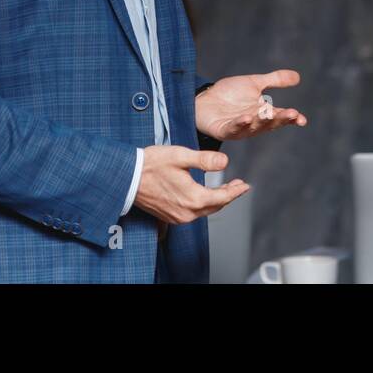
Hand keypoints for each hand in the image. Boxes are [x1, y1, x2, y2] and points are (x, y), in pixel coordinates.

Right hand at [133, 145, 250, 224]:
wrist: (127, 178)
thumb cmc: (150, 165)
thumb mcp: (180, 156)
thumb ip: (204, 160)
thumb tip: (225, 161)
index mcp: (193, 198)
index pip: (222, 198)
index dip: (236, 191)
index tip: (246, 186)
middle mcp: (187, 213)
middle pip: (215, 206)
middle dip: (229, 195)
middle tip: (238, 186)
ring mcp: (178, 217)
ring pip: (205, 210)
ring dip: (216, 200)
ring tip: (225, 189)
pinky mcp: (170, 216)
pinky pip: (193, 213)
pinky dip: (203, 204)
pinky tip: (204, 195)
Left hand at [195, 70, 306, 140]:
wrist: (204, 98)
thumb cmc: (230, 93)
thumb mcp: (254, 83)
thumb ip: (275, 80)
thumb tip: (298, 76)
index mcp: (263, 112)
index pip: (281, 117)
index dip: (291, 118)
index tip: (302, 119)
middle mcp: (254, 122)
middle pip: (270, 123)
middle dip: (281, 119)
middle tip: (292, 114)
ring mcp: (239, 128)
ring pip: (254, 126)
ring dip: (262, 121)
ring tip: (270, 113)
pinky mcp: (223, 130)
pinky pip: (233, 128)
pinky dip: (240, 123)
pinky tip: (247, 117)